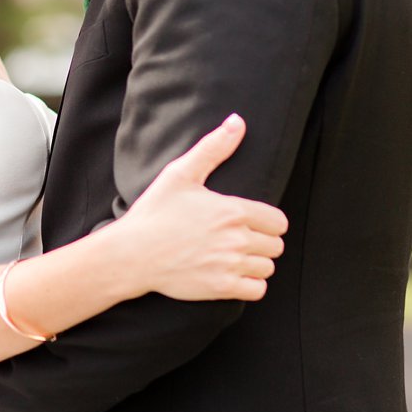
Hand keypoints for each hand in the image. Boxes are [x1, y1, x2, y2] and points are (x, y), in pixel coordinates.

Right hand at [117, 114, 288, 302]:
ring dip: (256, 263)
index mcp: (233, 211)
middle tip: (240, 239)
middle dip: (262, 242)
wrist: (131, 254)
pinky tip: (233, 274)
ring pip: (268, 268)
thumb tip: (237, 121)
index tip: (251, 222)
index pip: (279, 222)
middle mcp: (237, 239)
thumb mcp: (180, 173)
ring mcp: (230, 265)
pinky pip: (257, 290)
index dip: (267, 222)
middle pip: (276, 245)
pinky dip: (250, 284)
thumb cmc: (154, 211)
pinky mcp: (222, 288)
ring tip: (235, 257)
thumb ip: (213, 147)